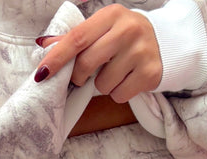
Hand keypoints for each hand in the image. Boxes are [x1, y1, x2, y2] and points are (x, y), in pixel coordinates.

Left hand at [35, 5, 162, 100]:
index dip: (57, 57)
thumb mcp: (102, 29)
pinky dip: (118, 92)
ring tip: (115, 72)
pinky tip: (127, 79)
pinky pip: (119, 95)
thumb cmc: (124, 37)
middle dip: (79, 76)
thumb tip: (44, 44)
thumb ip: (75, 38)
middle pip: (87, 63)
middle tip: (84, 75)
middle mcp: (128, 30)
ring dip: (103, 85)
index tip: (42, 73)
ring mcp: (141, 52)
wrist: (165, 42)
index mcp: (111, 15)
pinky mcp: (150, 73)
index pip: (77, 38)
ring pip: (103, 84)